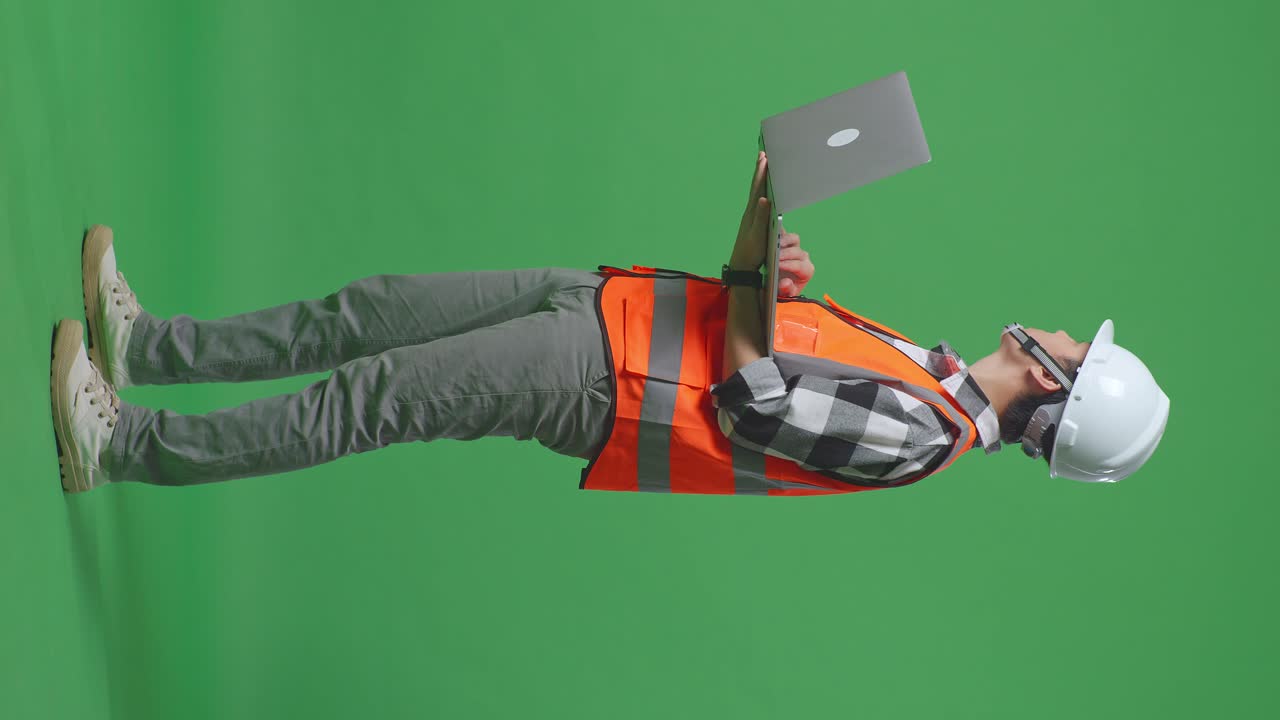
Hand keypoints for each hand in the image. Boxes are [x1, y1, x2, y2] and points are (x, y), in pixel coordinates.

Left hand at [729, 151, 770, 269]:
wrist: (742, 265)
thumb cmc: (751, 252)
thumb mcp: (757, 234)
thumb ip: (761, 216)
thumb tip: (763, 198)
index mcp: (752, 212)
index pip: (757, 188)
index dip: (761, 172)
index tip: (764, 157)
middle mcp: (750, 211)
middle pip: (756, 186)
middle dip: (760, 170)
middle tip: (763, 154)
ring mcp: (751, 216)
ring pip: (756, 192)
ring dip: (760, 179)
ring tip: (763, 166)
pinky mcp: (753, 222)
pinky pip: (758, 200)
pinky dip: (761, 191)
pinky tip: (764, 191)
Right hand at [777, 226, 814, 296]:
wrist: (780, 284)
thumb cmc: (784, 290)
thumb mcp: (785, 295)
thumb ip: (786, 290)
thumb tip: (786, 282)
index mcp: (807, 270)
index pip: (799, 265)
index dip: (789, 265)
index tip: (778, 266)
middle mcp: (803, 257)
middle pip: (797, 251)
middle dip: (785, 254)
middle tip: (774, 256)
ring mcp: (796, 248)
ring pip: (794, 238)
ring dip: (784, 239)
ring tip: (774, 243)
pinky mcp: (787, 241)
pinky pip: (784, 233)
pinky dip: (778, 230)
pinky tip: (770, 230)